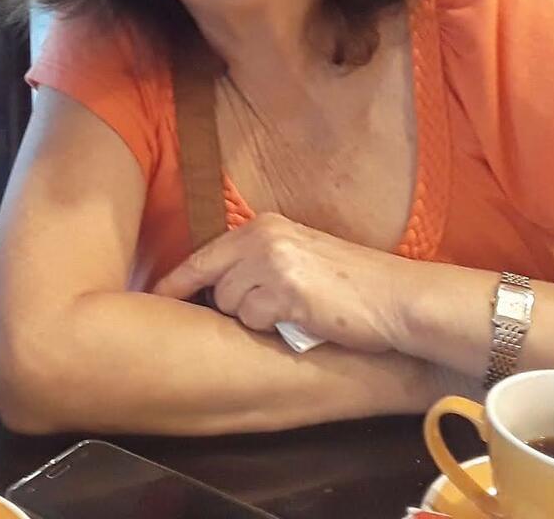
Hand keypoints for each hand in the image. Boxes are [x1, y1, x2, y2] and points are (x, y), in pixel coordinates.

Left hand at [151, 213, 414, 353]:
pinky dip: (275, 328)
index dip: (178, 279)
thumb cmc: (352, 284)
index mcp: (264, 225)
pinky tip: (303, 320)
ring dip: (258, 317)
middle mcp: (262, 237)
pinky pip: (255, 321)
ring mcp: (272, 263)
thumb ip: (260, 259)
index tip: (154, 294)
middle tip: (273, 310)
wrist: (398, 298)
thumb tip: (222, 282)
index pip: (204, 254)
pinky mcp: (285, 292)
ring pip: (232, 305)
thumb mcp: (299, 254)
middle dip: (234, 303)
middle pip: (215, 282)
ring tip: (296, 311)